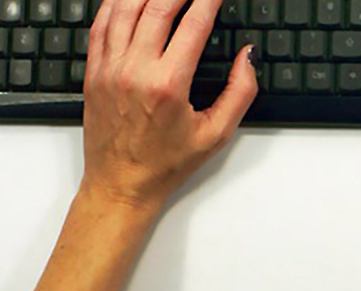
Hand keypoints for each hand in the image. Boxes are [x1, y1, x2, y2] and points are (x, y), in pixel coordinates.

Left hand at [81, 0, 257, 208]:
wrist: (121, 184)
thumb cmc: (166, 163)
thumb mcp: (216, 134)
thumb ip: (239, 92)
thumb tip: (248, 56)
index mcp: (168, 85)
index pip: (193, 25)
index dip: (209, 1)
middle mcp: (135, 71)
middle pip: (157, 8)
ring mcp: (109, 69)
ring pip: (124, 8)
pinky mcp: (93, 72)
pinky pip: (100, 25)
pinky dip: (116, 4)